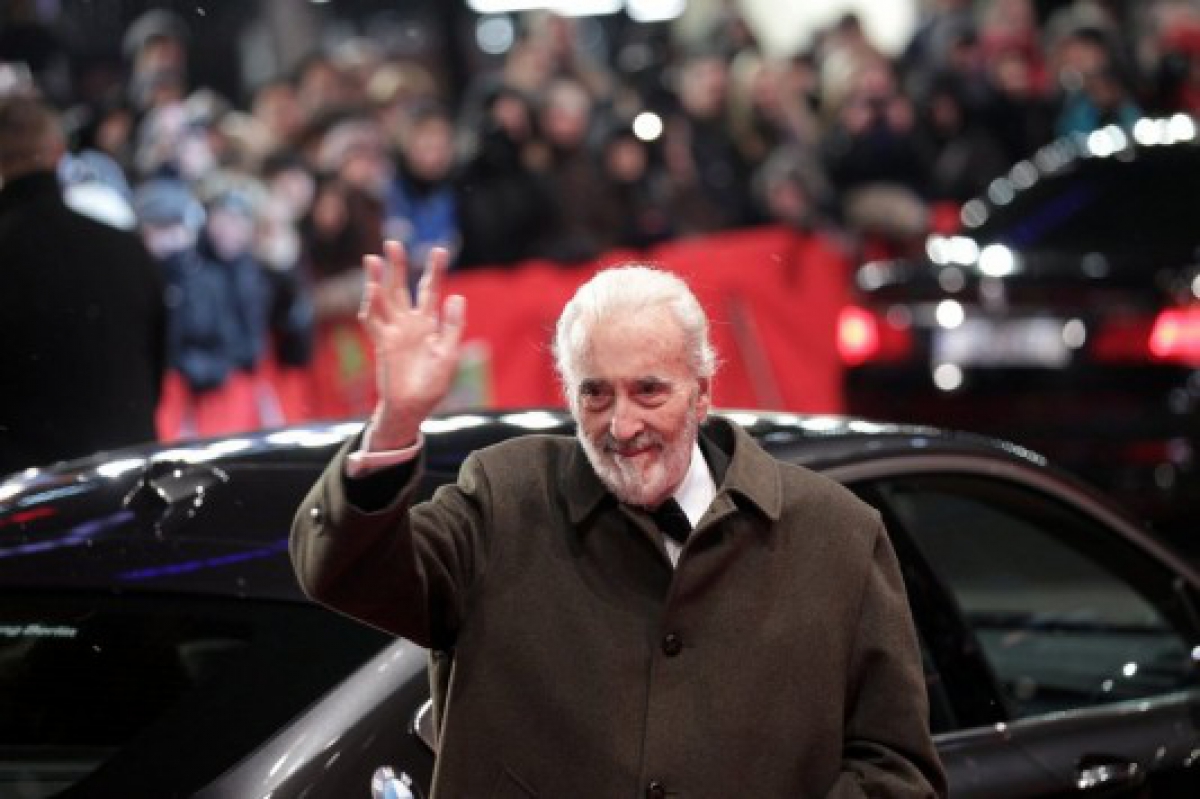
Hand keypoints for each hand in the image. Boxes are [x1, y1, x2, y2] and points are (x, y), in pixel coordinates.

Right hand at [358, 241, 465, 450]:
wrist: (413, 406)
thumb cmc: (433, 383)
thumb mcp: (450, 354)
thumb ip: (453, 326)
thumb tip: (457, 297)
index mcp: (429, 323)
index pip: (430, 290)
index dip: (434, 271)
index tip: (439, 250)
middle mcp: (409, 323)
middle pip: (401, 288)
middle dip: (397, 266)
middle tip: (393, 242)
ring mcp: (393, 331)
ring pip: (383, 299)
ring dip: (377, 279)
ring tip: (372, 258)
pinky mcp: (381, 343)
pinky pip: (373, 321)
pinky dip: (371, 304)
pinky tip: (372, 287)